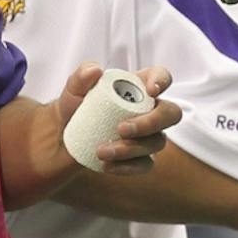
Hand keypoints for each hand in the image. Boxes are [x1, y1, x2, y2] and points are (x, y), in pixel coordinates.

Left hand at [51, 62, 179, 173]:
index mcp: (139, 86)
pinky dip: (127, 167)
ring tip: (101, 151)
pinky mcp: (141, 158)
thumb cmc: (75, 107)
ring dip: (130, 148)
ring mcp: (149, 136)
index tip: (150, 91)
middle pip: (171, 113)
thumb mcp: (74, 88)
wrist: (66, 138)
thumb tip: (96, 70)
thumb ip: (81, 75)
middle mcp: (151, 110)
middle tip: (121, 129)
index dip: (163, 81)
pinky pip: (145, 165)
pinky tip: (107, 165)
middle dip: (151, 122)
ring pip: (157, 142)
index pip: (162, 77)